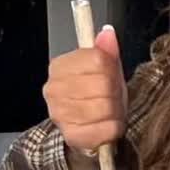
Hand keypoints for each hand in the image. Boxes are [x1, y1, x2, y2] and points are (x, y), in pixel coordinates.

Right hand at [43, 24, 127, 154]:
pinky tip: (107, 126)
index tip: (110, 78)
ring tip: (109, 113)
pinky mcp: (71, 136)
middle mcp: (54, 89)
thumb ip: (106, 52)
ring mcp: (60, 114)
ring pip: (105, 107)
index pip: (97, 59)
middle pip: (103, 84)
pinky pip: (106, 129)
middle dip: (115, 93)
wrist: (86, 130)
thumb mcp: (104, 71)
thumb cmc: (95, 98)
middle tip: (112, 99)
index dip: (111, 70)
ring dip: (115, 112)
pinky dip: (114, 128)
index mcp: (60, 67)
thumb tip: (107, 33)